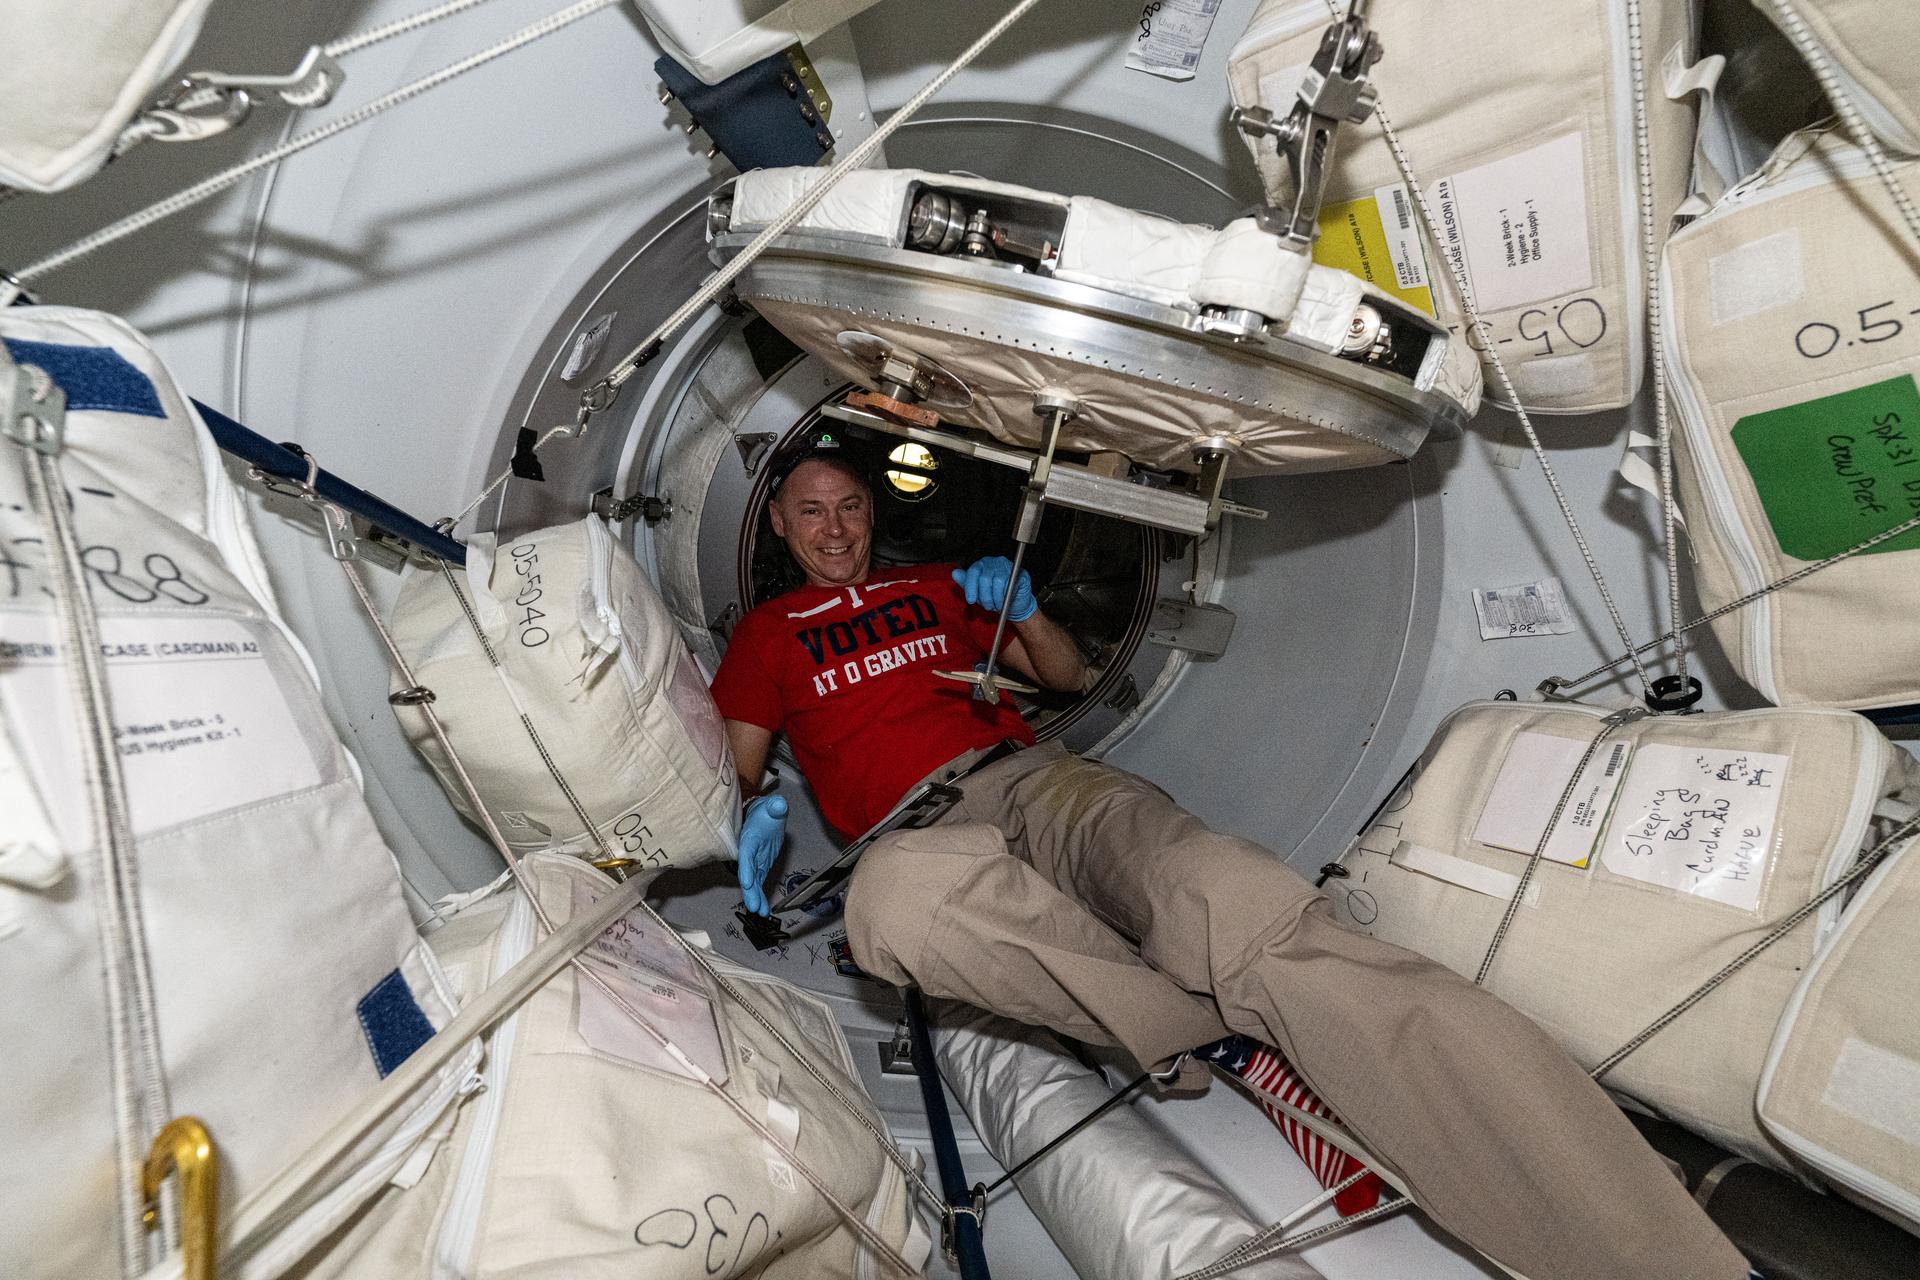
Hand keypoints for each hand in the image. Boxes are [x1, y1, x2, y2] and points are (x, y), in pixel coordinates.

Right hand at [738, 794, 788, 915]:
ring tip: (760, 912)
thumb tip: (779, 805)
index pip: (746, 854)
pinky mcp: (760, 867)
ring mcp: (754, 862)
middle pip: (747, 873)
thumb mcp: (772, 806)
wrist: (763, 817)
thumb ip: (776, 807)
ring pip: (752, 883)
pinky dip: (760, 896)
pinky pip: (759, 884)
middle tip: (753, 906)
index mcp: (749, 838)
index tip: (747, 881)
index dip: (746, 867)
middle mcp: (749, 853)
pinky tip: (763, 910)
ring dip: (755, 898)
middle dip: (750, 890)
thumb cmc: (765, 812)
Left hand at [953, 556, 1036, 622]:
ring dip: (996, 598)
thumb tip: (954, 573)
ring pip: (998, 582)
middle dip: (985, 597)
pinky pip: (1011, 584)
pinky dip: (1007, 595)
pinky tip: (1006, 600)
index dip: (971, 588)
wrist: (1014, 603)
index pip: (973, 572)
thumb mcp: (977, 592)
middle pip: (985, 578)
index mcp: (982, 564)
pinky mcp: (1020, 572)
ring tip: (997, 606)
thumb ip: (966, 583)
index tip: (971, 601)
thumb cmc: (994, 596)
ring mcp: (1008, 566)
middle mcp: (994, 562)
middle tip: (988, 607)